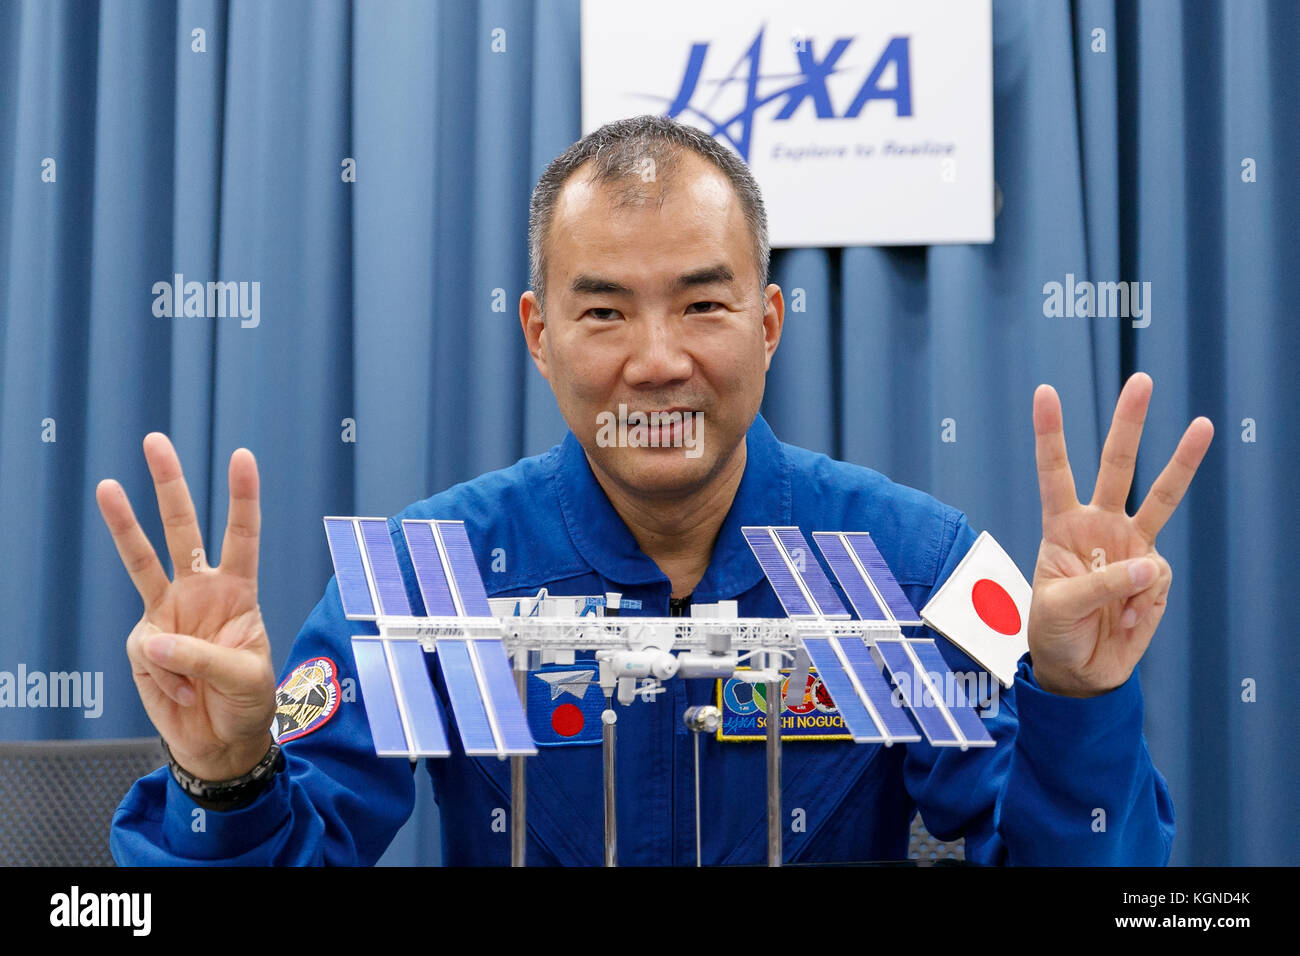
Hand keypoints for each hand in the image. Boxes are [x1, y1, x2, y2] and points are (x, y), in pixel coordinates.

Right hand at [96, 434, 275, 779]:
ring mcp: (168, 613)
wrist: (221, 742)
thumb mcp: (245, 678)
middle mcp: (201, 592)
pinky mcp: (145, 644)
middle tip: (157, 442)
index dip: (242, 498)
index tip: (242, 455)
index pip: (242, 537)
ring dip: (124, 525)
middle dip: (170, 486)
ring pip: (142, 562)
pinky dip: (166, 675)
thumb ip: (203, 656)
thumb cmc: (247, 703)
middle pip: (183, 531)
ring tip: (107, 486)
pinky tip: (184, 692)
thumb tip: (153, 638)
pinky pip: (147, 651)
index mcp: (239, 592)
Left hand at [1026, 373, 1212, 696]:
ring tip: (1204, 424)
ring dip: (1183, 461)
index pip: (1054, 472)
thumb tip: (1149, 565)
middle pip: (1116, 466)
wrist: (1081, 670)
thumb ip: (1101, 585)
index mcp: (1061, 526)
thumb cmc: (1056, 632)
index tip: (1045, 391)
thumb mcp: (1060, 608)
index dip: (1050, 433)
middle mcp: (1098, 526)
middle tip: (1142, 379)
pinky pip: (1155, 578)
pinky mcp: (1153, 575)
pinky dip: (1142, 603)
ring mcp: (1130, 546)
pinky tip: (1125, 619)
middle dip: (1129, 424)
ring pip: (1160, 496)